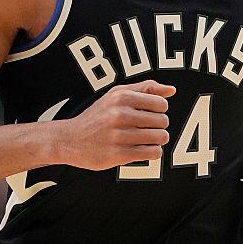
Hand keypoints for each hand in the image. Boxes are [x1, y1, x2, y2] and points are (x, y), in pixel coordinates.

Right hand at [57, 80, 174, 169]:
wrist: (70, 139)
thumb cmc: (98, 116)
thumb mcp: (117, 94)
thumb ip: (145, 88)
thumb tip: (172, 90)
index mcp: (122, 97)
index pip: (161, 104)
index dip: (159, 110)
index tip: (149, 114)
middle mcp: (120, 115)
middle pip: (163, 121)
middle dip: (159, 126)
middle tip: (147, 128)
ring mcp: (119, 135)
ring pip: (161, 137)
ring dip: (157, 140)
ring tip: (147, 139)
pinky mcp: (119, 154)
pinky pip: (153, 153)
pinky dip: (153, 152)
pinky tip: (143, 149)